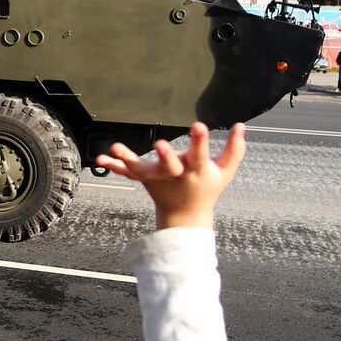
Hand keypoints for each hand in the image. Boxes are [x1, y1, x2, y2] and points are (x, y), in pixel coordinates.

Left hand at [95, 122, 246, 229]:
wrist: (185, 215)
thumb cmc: (206, 188)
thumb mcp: (225, 172)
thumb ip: (234, 150)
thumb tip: (240, 125)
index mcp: (196, 170)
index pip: (200, 154)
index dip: (200, 141)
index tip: (199, 126)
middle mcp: (175, 175)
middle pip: (169, 165)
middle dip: (165, 155)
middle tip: (160, 144)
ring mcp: (157, 178)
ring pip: (142, 168)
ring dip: (128, 159)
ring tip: (116, 147)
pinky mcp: (144, 179)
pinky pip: (127, 173)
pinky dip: (114, 166)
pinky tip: (100, 159)